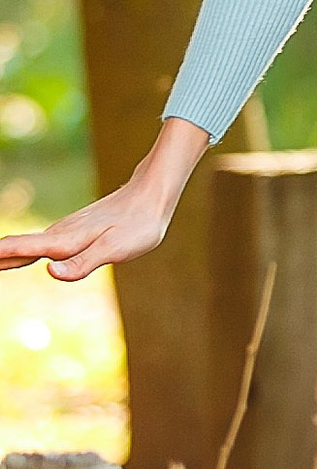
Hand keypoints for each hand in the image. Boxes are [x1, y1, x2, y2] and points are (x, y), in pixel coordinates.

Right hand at [0, 120, 208, 278]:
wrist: (151, 196)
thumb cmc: (138, 225)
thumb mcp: (115, 248)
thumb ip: (83, 262)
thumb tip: (50, 272)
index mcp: (65, 240)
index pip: (22, 249)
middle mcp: (59, 234)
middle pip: (18, 249)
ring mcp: (64, 231)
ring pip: (27, 246)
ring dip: (4, 255)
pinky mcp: (72, 231)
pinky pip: (40, 243)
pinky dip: (22, 250)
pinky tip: (17, 256)